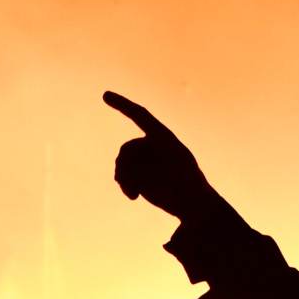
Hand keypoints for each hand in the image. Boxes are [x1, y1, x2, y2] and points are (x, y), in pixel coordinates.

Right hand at [104, 91, 218, 219]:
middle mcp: (152, 144)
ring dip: (124, 178)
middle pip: (127, 149)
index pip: (139, 115)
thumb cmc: (185, 186)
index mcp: (163, 137)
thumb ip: (141, 169)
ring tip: (133, 192)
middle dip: (126, 167)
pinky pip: (124, 174)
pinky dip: (126, 184)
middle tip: (134, 184)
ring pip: (122, 163)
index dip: (122, 104)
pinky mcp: (141, 173)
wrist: (193, 203)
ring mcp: (146, 159)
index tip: (105, 95)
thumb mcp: (164, 175)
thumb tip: (121, 172)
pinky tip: (133, 196)